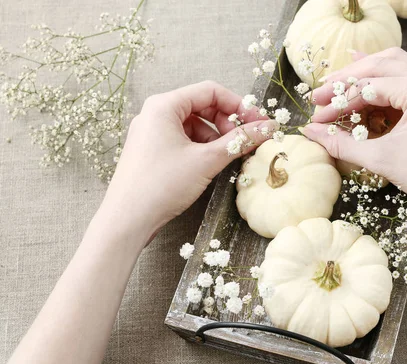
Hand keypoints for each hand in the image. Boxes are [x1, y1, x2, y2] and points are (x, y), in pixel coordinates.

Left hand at [100, 81, 278, 240]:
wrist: (127, 220)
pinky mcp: (151, 151)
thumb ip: (240, 141)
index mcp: (164, 106)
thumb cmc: (162, 185)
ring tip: (228, 157)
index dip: (239, 105)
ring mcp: (151, 133)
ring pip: (194, 126)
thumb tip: (269, 128)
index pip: (210, 91)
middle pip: (202, 107)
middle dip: (227, 123)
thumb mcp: (207, 160)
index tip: (258, 123)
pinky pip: (183, 141)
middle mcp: (155, 114)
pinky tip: (211, 165)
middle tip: (245, 142)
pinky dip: (201, 149)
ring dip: (216, 138)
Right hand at [304, 48, 406, 212]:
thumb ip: (343, 145)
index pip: (367, 86)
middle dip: (347, 80)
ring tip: (339, 83)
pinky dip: (387, 80)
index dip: (337, 101)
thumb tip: (311, 134)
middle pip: (380, 65)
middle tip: (321, 94)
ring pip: (396, 64)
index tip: (317, 116)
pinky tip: (370, 84)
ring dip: (366, 73)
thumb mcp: (383, 160)